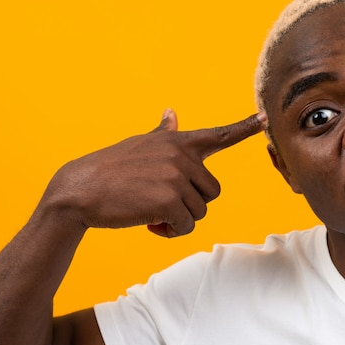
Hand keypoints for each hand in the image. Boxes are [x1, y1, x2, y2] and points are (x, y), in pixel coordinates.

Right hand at [41, 109, 266, 237]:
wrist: (79, 190)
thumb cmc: (111, 167)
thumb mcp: (140, 144)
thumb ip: (163, 133)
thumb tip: (172, 112)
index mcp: (177, 142)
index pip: (218, 135)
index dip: (244, 127)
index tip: (265, 118)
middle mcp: (182, 156)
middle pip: (212, 192)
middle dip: (192, 203)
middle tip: (163, 203)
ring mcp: (176, 176)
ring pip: (200, 211)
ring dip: (179, 220)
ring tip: (153, 212)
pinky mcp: (169, 200)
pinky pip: (186, 226)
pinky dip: (171, 232)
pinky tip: (151, 224)